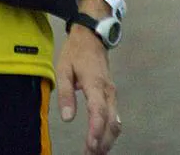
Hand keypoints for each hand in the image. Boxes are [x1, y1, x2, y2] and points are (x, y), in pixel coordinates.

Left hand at [56, 24, 121, 153]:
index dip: (96, 130)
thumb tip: (67, 118)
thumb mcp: (63, 68)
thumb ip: (65, 93)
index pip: (99, 111)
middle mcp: (108, 92)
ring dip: (107, 141)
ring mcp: (112, 94)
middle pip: (111, 123)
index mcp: (95, 84)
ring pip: (116, 123)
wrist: (92, 37)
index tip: (91, 145)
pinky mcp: (112, 96)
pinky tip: (101, 142)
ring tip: (94, 153)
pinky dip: (110, 133)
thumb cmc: (75, 52)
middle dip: (102, 142)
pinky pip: (115, 118)